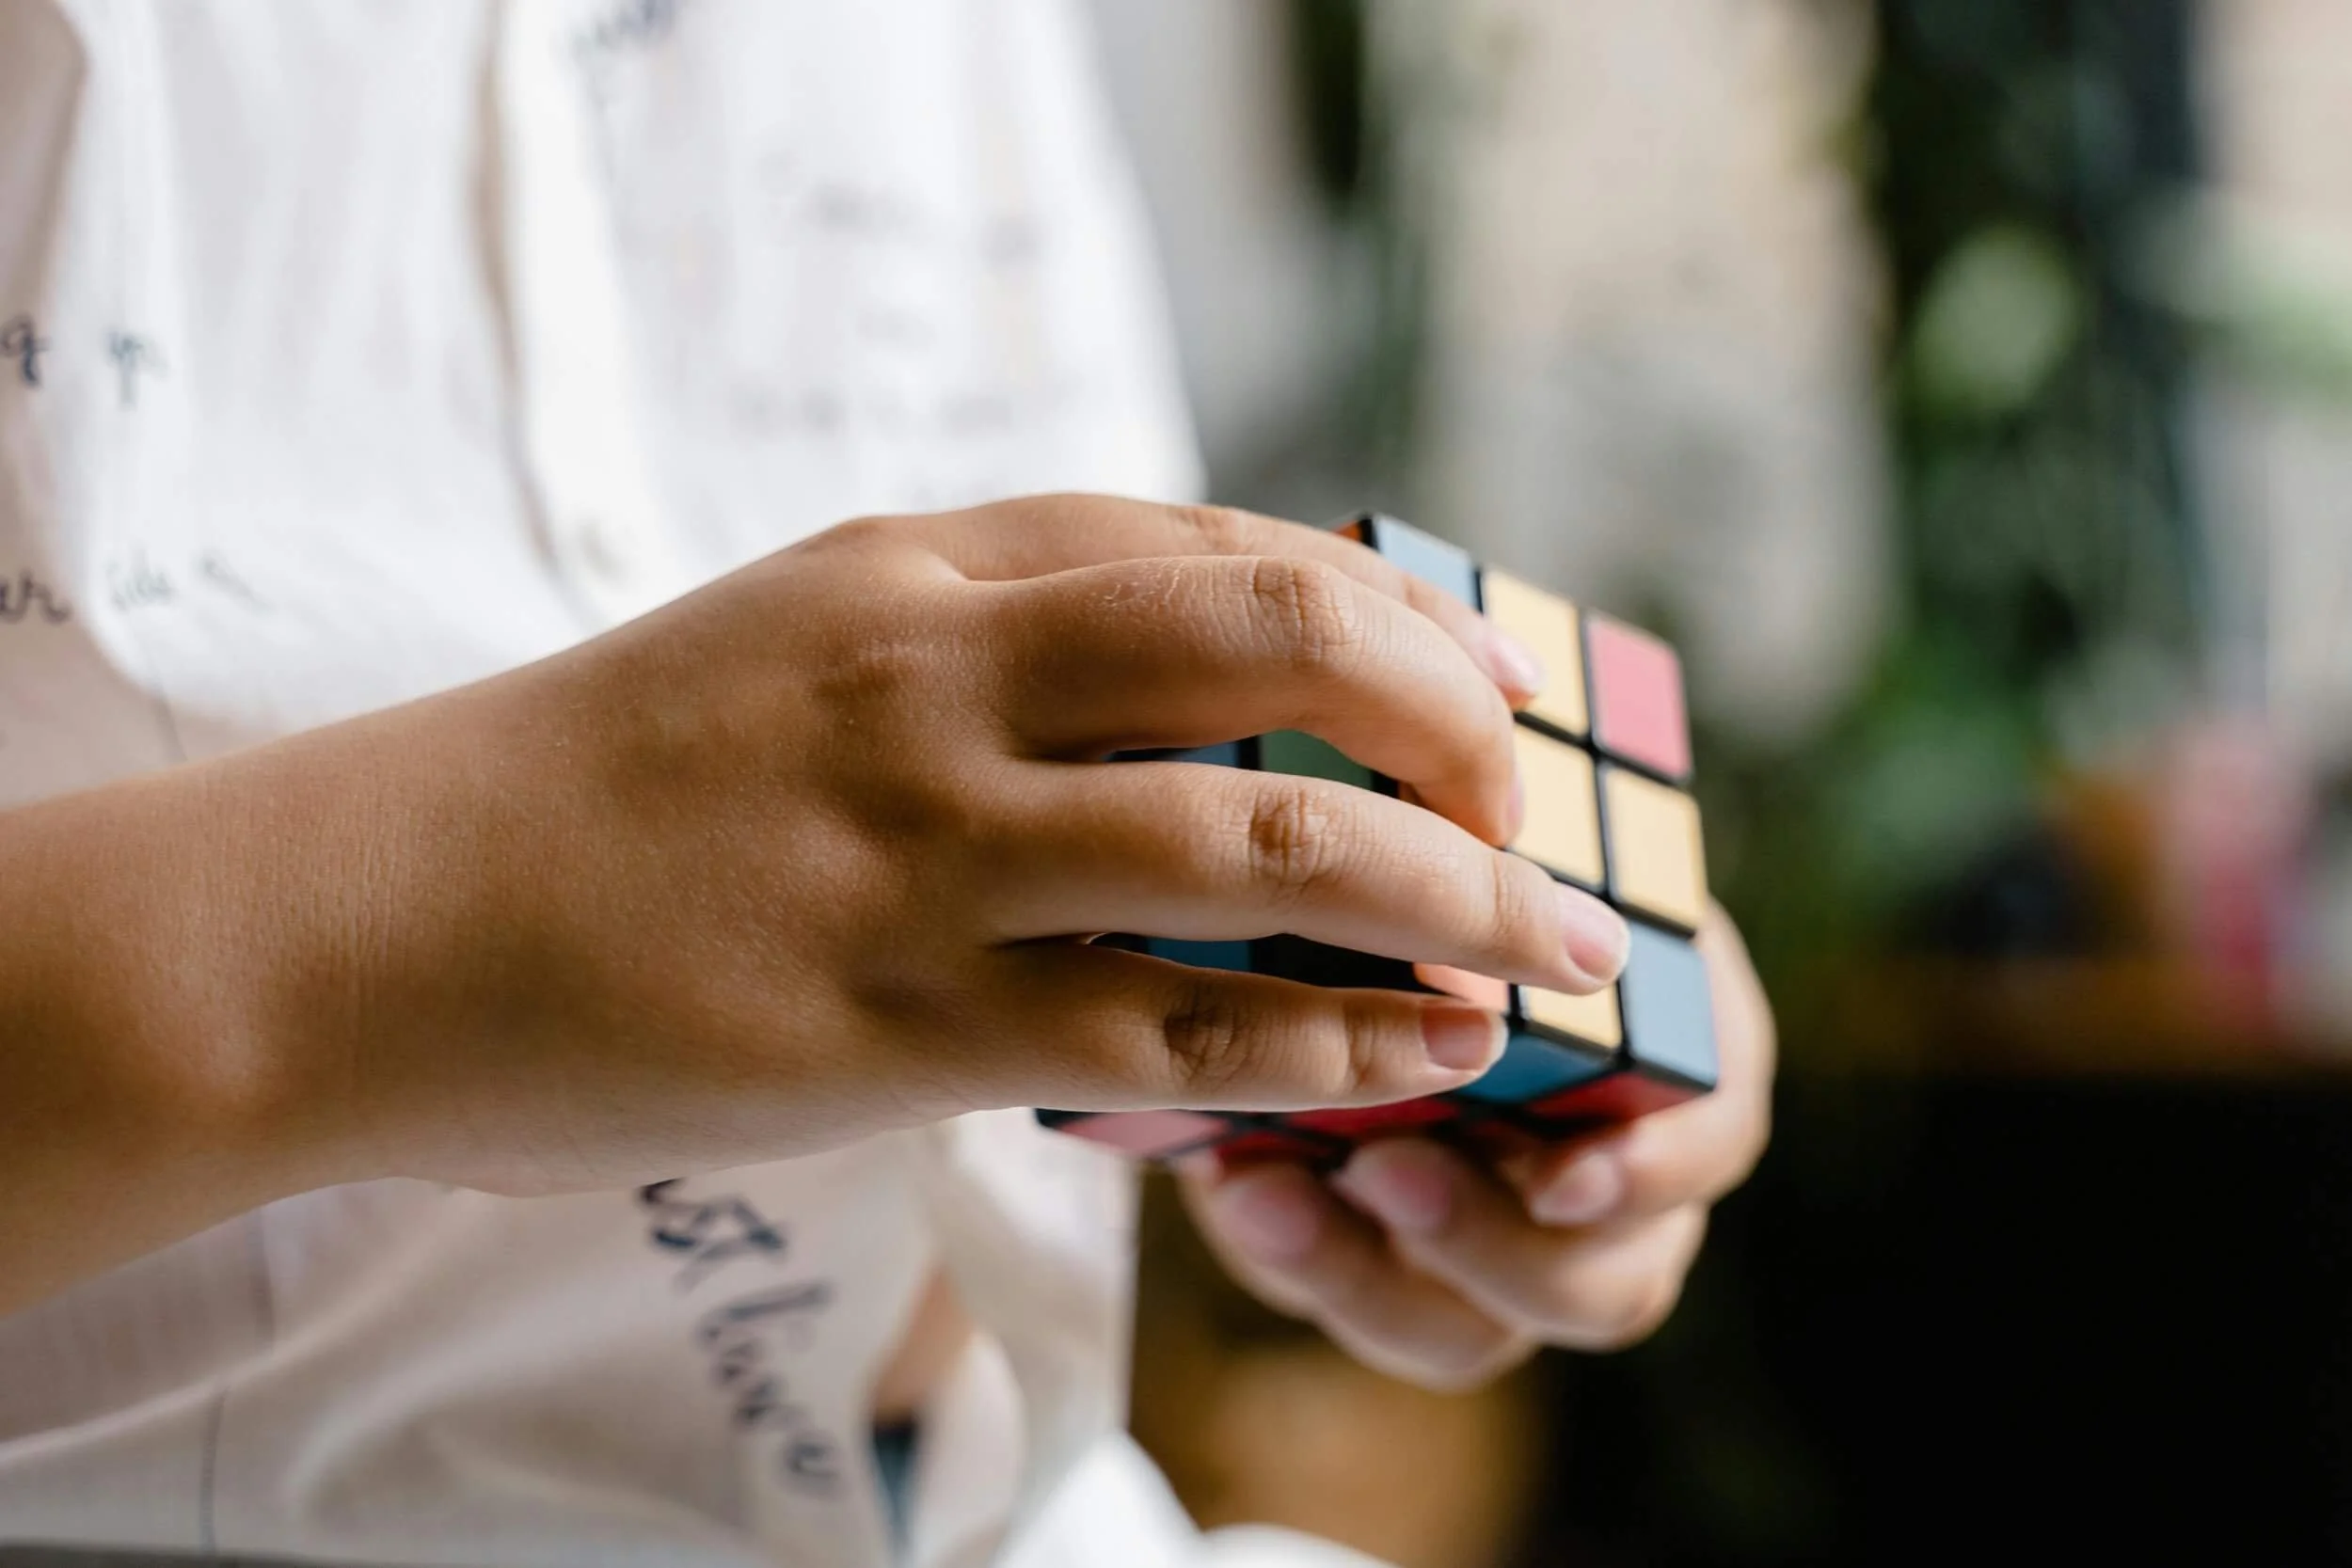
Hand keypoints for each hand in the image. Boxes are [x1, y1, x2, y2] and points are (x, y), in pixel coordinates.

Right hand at [255, 496, 1631, 1194]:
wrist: (369, 915)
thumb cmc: (592, 783)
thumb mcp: (793, 638)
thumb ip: (976, 641)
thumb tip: (1173, 702)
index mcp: (919, 564)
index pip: (1222, 545)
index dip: (1391, 617)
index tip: (1478, 686)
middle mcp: (941, 676)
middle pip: (1287, 648)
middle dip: (1455, 726)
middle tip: (1526, 813)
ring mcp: (923, 847)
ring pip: (1265, 846)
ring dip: (1448, 900)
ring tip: (1543, 960)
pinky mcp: (893, 1022)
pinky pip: (1171, 1030)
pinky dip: (1325, 1044)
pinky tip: (1407, 1061)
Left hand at [1179, 905, 1772, 1388]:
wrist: (1339, 905)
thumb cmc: (1451, 856)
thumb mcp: (1484, 848)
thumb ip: (1492, 875)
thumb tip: (1462, 838)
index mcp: (1675, 1051)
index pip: (1712, 1136)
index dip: (1653, 1171)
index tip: (1555, 1176)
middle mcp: (1613, 1173)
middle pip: (1609, 1282)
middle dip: (1492, 1247)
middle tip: (1381, 1169)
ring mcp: (1506, 1241)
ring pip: (1479, 1326)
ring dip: (1373, 1274)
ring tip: (1269, 1193)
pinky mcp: (1399, 1267)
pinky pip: (1365, 1305)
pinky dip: (1299, 1257)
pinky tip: (1233, 1187)